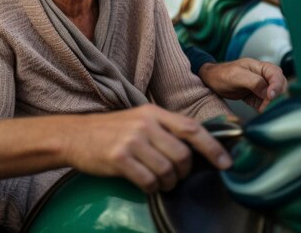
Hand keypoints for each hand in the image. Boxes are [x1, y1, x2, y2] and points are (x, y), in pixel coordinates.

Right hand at [64, 105, 231, 193]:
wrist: (74, 135)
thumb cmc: (110, 130)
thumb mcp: (138, 119)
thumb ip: (164, 127)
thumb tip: (195, 145)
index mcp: (153, 113)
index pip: (192, 128)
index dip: (213, 147)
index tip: (225, 163)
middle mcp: (145, 124)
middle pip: (182, 155)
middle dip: (184, 173)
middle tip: (176, 177)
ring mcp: (132, 141)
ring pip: (167, 171)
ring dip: (168, 183)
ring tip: (160, 182)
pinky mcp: (119, 158)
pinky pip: (148, 181)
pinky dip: (151, 188)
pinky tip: (145, 184)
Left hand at [198, 58, 286, 111]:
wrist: (211, 81)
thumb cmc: (221, 74)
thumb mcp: (236, 75)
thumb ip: (254, 81)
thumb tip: (268, 91)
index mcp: (261, 67)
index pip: (277, 75)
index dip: (276, 86)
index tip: (270, 96)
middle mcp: (264, 76)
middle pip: (280, 87)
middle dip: (275, 97)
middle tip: (265, 106)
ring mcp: (262, 87)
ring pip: (275, 97)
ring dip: (271, 105)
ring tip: (262, 110)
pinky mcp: (258, 97)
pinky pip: (266, 104)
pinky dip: (265, 108)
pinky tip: (259, 112)